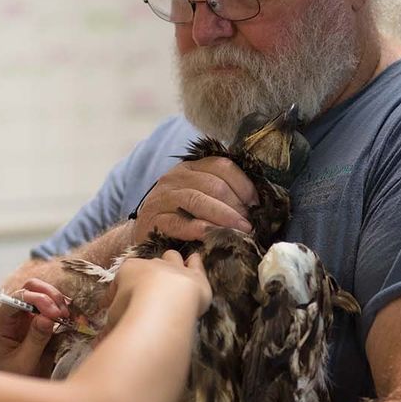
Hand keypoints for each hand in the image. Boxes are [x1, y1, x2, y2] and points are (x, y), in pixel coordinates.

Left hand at [0, 277, 71, 374]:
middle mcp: (8, 316)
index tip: (55, 313)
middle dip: (48, 295)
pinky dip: (58, 308)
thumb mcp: (23, 363)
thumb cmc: (10, 378)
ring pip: (38, 294)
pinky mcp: (33, 323)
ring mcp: (21, 318)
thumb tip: (47, 318)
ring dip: (55, 300)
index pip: (16, 300)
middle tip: (63, 311)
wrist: (8, 393)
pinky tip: (67, 317)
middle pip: (27, 290)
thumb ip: (35, 339)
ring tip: (67, 315)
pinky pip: (46, 308)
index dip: (37, 300)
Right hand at [105, 250, 211, 330]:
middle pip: (148, 265)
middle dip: (146, 274)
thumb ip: (111, 326)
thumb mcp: (115, 319)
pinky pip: (196, 262)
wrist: (166, 303)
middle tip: (146, 289)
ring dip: (171, 261)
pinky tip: (194, 260)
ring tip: (171, 269)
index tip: (110, 305)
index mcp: (128, 271)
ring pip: (172, 257)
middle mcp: (151, 264)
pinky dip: (194, 261)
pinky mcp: (195, 275)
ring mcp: (175, 268)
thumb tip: (99, 343)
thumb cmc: (134, 309)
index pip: (118, 280)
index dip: (114, 293)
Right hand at [131, 157, 256, 246]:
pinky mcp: (153, 220)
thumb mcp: (199, 198)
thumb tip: (255, 204)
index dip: (243, 184)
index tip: (256, 204)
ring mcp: (162, 198)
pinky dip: (200, 228)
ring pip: (198, 200)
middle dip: (236, 205)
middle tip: (250, 224)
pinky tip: (214, 235)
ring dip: (224, 216)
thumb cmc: (179, 217)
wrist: (144, 234)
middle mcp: (175, 177)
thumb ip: (220, 194)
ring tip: (241, 231)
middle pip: (213, 184)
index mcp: (190, 167)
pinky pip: (179, 222)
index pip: (221, 165)